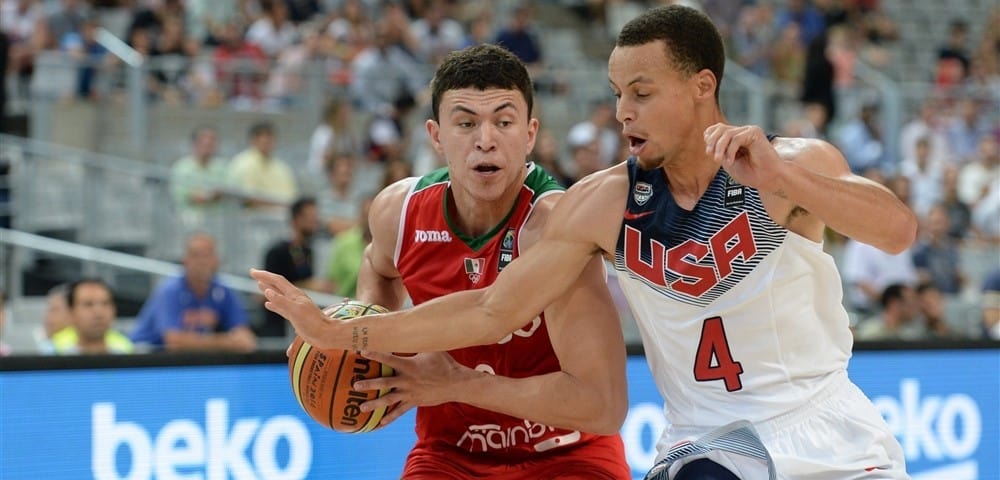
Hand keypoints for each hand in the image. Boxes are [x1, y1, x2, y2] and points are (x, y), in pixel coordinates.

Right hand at [250, 268, 334, 348]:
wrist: (325, 334)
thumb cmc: (312, 323)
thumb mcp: (295, 311)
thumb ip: (281, 301)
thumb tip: (267, 290)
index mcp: (294, 294)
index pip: (277, 281)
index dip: (265, 275)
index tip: (252, 272)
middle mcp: (294, 298)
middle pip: (277, 285)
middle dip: (265, 279)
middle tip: (253, 274)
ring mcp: (295, 307)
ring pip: (278, 295)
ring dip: (268, 289)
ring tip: (259, 285)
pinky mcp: (295, 316)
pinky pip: (281, 307)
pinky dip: (273, 304)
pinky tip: (268, 305)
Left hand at [353, 350, 475, 427]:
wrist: (456, 384)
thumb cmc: (444, 363)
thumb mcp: (432, 349)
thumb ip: (418, 341)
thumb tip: (412, 326)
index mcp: (409, 365)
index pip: (389, 359)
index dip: (375, 354)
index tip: (361, 351)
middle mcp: (407, 380)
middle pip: (384, 382)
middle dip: (369, 384)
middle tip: (355, 386)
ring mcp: (410, 393)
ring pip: (389, 399)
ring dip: (375, 404)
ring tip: (361, 408)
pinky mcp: (414, 402)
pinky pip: (399, 411)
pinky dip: (390, 417)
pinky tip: (379, 424)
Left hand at [703, 123, 784, 194]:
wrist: (767, 180)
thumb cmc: (750, 173)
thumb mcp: (727, 161)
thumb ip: (718, 149)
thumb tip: (707, 137)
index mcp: (735, 137)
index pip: (716, 129)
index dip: (709, 138)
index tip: (709, 153)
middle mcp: (742, 132)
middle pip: (720, 128)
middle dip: (712, 142)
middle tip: (710, 155)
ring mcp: (749, 131)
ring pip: (727, 133)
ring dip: (720, 147)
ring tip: (719, 160)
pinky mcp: (755, 133)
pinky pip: (736, 138)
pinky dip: (730, 150)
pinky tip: (731, 161)